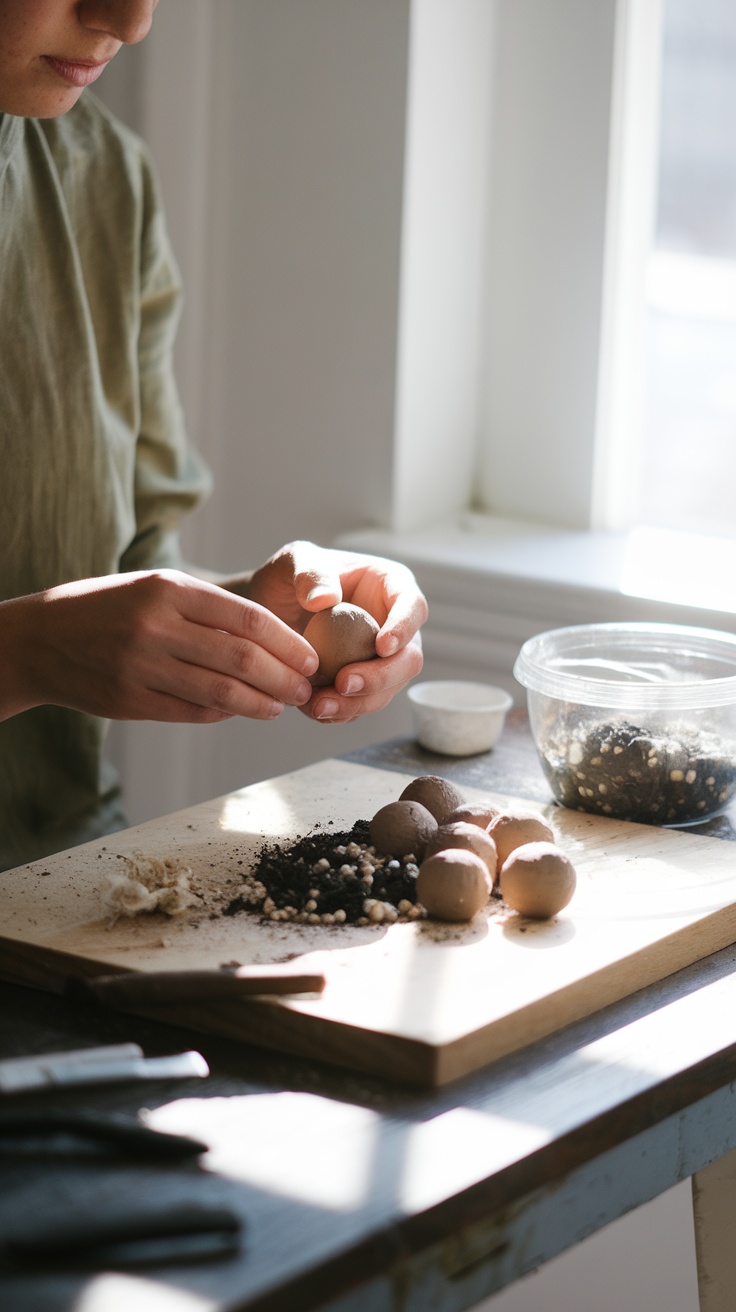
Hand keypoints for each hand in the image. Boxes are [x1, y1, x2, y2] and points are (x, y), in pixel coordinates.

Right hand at [1, 570, 318, 724]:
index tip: (310, 657)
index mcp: (169, 589)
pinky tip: (240, 710)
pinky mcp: (131, 701)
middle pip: (241, 659)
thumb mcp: (155, 587)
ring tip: (280, 705)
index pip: (247, 618)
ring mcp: (142, 666)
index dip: (287, 642)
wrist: (40, 639)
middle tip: (304, 687)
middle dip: (283, 677)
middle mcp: (156, 626)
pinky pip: (192, 712)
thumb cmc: (109, 608)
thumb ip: (207, 610)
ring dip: (261, 703)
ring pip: (221, 693)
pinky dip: (224, 713)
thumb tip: (269, 643)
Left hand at [243, 541, 427, 722]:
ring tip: (320, 706)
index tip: (382, 647)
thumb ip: (310, 574)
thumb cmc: (289, 577)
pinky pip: (361, 704)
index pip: (413, 608)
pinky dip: (341, 711)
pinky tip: (314, 710)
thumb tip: (326, 600)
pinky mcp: (362, 684)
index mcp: (392, 588)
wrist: (270, 610)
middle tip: (345, 683)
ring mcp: (381, 660)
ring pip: (387, 690)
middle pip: (408, 659)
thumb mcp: (294, 561)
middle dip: (381, 678)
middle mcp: (394, 627)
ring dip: (358, 703)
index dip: (404, 629)